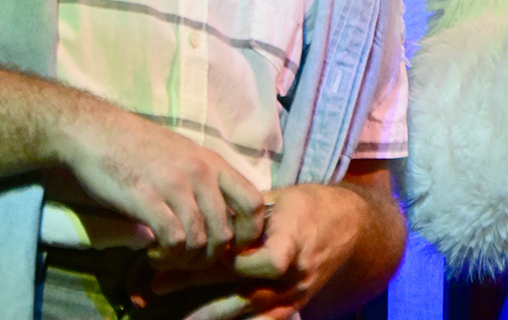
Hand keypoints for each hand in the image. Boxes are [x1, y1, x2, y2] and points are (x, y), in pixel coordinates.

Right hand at [52, 98, 265, 263]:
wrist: (97, 132)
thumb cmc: (139, 146)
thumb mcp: (184, 155)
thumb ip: (205, 182)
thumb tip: (222, 218)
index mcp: (213, 162)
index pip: (254, 202)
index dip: (248, 233)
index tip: (230, 247)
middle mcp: (200, 173)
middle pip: (225, 232)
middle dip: (210, 257)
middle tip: (190, 260)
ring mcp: (174, 185)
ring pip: (199, 241)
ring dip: (185, 260)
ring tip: (168, 258)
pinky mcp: (147, 198)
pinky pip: (173, 240)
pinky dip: (166, 256)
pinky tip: (154, 253)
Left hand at [151, 183, 374, 319]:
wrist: (350, 227)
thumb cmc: (309, 205)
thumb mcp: (280, 199)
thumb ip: (246, 215)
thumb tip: (200, 213)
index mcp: (292, 239)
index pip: (259, 261)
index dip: (224, 261)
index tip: (188, 254)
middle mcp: (295, 273)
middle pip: (242, 288)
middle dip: (197, 287)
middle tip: (157, 283)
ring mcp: (295, 294)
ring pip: (248, 310)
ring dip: (208, 312)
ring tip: (174, 313)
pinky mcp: (295, 305)